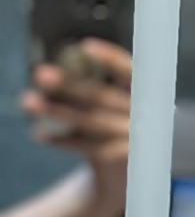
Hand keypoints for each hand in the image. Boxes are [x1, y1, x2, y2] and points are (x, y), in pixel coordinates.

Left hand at [22, 39, 131, 204]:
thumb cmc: (113, 122)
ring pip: (92, 121)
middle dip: (70, 86)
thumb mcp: (111, 101)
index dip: (109, 60)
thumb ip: (91, 87)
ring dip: (58, 112)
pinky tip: (41, 133)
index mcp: (142, 91)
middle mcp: (143, 113)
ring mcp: (135, 137)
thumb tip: (51, 75)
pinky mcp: (124, 159)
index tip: (85, 48)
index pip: (128, 71)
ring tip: (29, 102)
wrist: (129, 168)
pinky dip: (63, 140)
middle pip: (103, 97)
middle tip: (40, 75)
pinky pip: (89, 146)